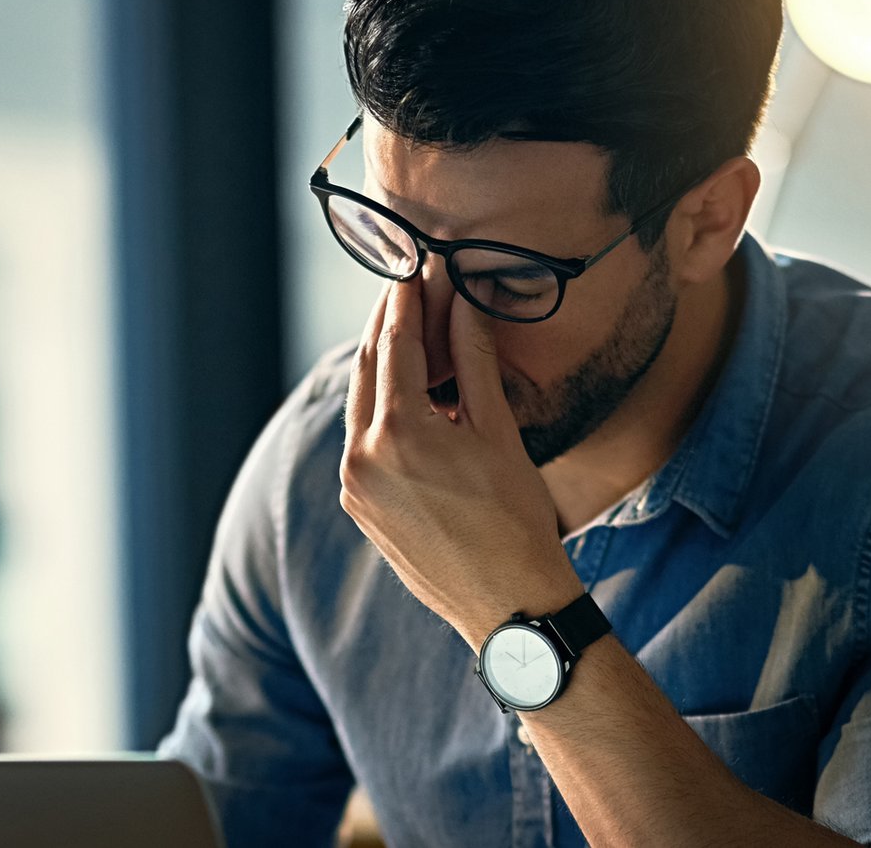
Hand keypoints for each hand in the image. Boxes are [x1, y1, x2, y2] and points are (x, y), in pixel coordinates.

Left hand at [338, 274, 585, 646]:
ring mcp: (355, 486)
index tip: (418, 265)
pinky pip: (363, 442)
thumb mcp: (498, 431)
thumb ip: (474, 360)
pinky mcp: (360, 508)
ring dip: (384, 366)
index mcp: (398, 432)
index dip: (408, 298)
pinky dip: (382, 410)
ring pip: (362, 404)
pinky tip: (409, 395)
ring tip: (411, 333)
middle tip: (408, 286)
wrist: (509, 604)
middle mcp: (362, 457)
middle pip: (368, 367)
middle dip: (388, 324)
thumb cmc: (516, 520)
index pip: (396, 343)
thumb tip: (463, 301)